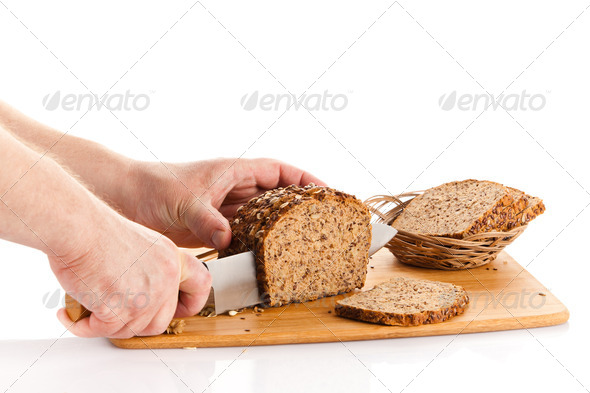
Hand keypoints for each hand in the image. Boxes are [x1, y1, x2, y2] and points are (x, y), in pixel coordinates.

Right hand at [53, 209, 210, 337]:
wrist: (78, 227)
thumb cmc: (96, 231)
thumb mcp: (139, 245)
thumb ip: (148, 270)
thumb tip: (138, 296)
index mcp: (171, 258)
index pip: (201, 285)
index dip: (190, 303)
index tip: (178, 309)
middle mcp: (165, 277)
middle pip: (162, 320)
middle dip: (137, 323)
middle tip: (115, 315)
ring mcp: (146, 296)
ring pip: (132, 330)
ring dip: (107, 325)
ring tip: (88, 309)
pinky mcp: (121, 309)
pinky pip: (103, 331)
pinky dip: (83, 326)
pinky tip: (70, 314)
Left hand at [125, 158, 325, 248]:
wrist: (128, 199)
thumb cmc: (155, 187)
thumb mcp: (184, 201)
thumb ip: (207, 219)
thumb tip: (228, 238)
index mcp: (234, 171)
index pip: (280, 170)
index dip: (306, 179)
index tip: (327, 192)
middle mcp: (235, 189)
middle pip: (277, 195)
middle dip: (299, 206)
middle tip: (324, 223)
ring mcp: (227, 209)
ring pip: (264, 217)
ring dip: (280, 228)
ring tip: (303, 243)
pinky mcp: (216, 226)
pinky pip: (246, 234)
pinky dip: (258, 244)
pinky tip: (268, 256)